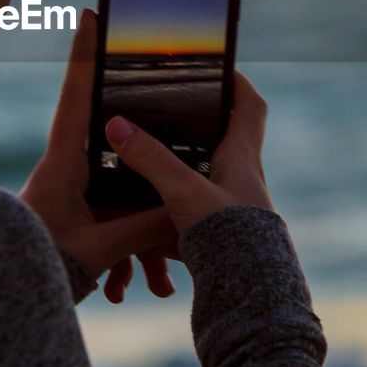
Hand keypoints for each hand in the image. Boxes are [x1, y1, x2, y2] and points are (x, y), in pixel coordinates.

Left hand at [20, 8, 178, 299]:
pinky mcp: (79, 210)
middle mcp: (66, 166)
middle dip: (129, 117)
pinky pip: (116, 210)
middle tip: (150, 75)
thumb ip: (142, 227)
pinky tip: (141, 283)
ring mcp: (73, 188)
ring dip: (138, 213)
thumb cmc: (42, 268)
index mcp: (62, 162)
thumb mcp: (98, 250)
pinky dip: (134, 245)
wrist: (6, 300)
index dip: (85, 55)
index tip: (91, 15)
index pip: (76, 97)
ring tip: (156, 243)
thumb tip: (183, 205)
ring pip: (118, 176)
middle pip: (104, 125)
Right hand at [103, 70, 274, 235]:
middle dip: (196, 129)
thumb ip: (149, 159)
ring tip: (146, 167)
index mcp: (241, 158)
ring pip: (205, 180)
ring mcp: (233, 209)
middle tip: (167, 115)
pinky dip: (171, 214)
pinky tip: (147, 223)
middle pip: (223, 140)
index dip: (235, 82)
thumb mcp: (182, 192)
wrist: (250, 298)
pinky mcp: (222, 237)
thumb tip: (116, 124)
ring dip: (179, 175)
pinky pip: (194, 215)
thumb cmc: (227, 239)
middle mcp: (242, 180)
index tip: (214, 68)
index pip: (249, 106)